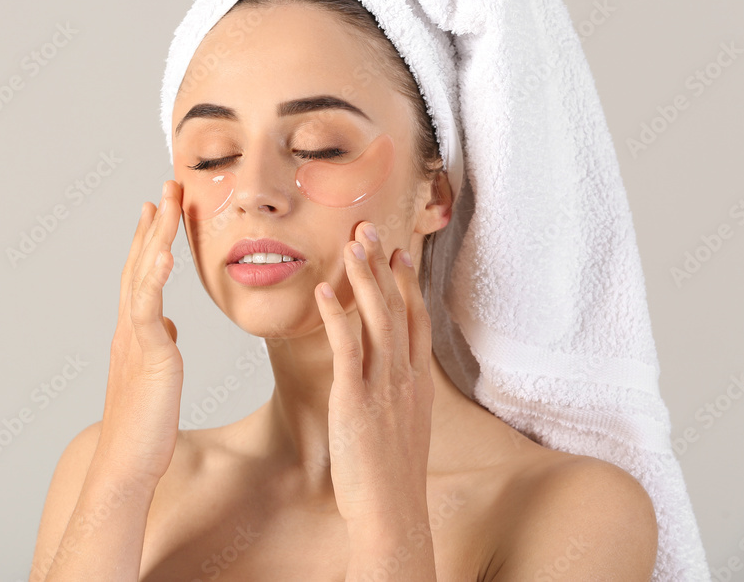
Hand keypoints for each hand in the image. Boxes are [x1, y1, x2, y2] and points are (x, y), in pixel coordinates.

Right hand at [95, 180, 183, 486]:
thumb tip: (170, 327)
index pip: (141, 275)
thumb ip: (159, 346)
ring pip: (142, 277)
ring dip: (154, 237)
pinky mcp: (147, 356)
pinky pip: (148, 311)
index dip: (148, 240)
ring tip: (165, 202)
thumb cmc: (142, 427)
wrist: (127, 465)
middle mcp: (129, 329)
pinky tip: (162, 253)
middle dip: (154, 224)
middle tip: (166, 186)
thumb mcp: (155, 376)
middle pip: (139, 265)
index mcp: (134, 333)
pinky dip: (153, 280)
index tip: (158, 208)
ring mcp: (135, 340)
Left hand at [314, 221, 434, 531]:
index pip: (417, 320)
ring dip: (364, 278)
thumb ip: (397, 398)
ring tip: (352, 244)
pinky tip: (325, 293)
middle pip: (399, 308)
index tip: (400, 252)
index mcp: (418, 383)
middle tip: (371, 229)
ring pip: (379, 319)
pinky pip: (348, 349)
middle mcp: (406, 378)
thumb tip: (386, 381)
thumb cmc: (392, 479)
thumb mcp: (403, 430)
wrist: (393, 514)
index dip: (408, 283)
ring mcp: (384, 387)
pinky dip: (338, 317)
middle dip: (385, 265)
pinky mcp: (357, 400)